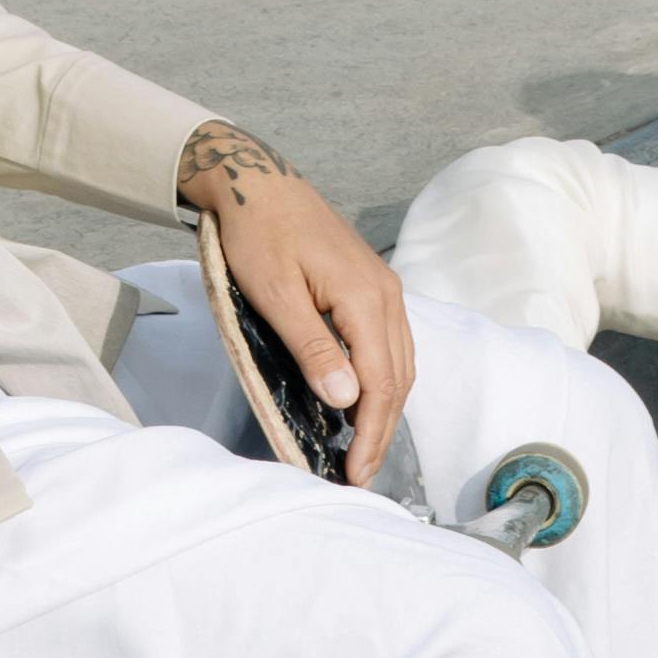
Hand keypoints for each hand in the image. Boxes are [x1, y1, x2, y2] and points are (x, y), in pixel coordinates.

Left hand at [179, 123, 415, 480]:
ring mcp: (384, 290)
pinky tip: (362, 402)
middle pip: (398, 379)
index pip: (381, 383)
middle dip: (381, 431)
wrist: (258, 183)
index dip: (370, 433)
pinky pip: (390, 346)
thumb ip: (313, 348)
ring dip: (385, 410)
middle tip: (358, 474)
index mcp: (366, 298)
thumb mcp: (275, 295)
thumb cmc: (257, 235)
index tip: (355, 472)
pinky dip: (382, 382)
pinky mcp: (372, 289)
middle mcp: (387, 296)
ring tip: (362, 449)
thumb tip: (348, 400)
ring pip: (400, 364)